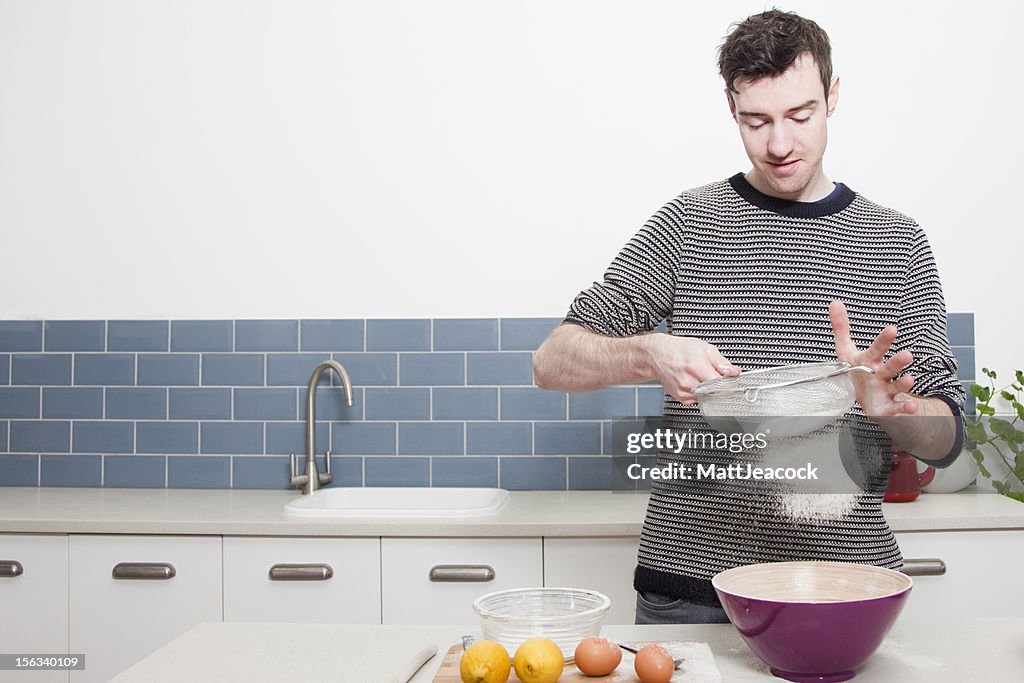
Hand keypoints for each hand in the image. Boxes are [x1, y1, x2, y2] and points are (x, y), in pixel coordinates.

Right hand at [645, 334, 739, 402]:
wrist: (658, 356)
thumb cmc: (679, 350)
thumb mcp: (704, 348)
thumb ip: (721, 361)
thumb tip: (734, 371)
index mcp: (696, 367)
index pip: (721, 384)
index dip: (729, 382)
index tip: (731, 379)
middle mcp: (689, 382)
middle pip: (715, 391)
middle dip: (720, 385)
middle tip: (715, 375)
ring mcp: (684, 391)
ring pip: (708, 396)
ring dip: (710, 389)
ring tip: (701, 376)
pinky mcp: (682, 398)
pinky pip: (699, 399)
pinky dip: (701, 392)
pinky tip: (695, 382)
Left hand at [829, 300, 919, 416]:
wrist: (869, 398)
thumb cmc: (858, 371)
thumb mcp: (846, 350)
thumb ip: (841, 328)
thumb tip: (834, 303)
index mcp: (870, 360)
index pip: (877, 348)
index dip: (884, 340)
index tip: (892, 329)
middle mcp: (881, 374)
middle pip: (890, 367)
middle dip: (898, 361)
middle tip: (907, 355)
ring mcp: (887, 390)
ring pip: (897, 386)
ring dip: (904, 383)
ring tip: (910, 380)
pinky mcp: (888, 407)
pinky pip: (898, 408)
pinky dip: (905, 409)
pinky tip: (911, 408)